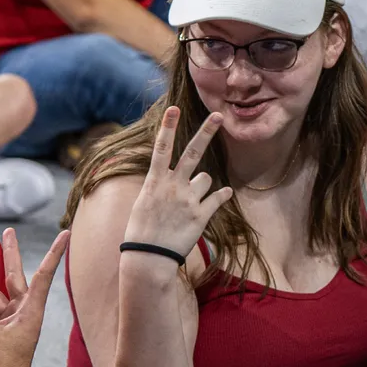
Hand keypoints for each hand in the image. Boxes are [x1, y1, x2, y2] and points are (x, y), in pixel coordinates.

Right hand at [122, 107, 232, 257]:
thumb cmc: (141, 231)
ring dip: (202, 185)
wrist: (149, 258)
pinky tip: (224, 194)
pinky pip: (218, 197)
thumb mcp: (144, 202)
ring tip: (190, 202)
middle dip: (206, 132)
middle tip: (218, 116)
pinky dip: (221, 195)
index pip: (161, 148)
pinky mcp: (201, 215)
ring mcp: (189, 200)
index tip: (173, 108)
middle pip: (192, 153)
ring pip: (206, 178)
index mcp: (155, 182)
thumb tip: (172, 175)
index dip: (167, 127)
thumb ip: (160, 185)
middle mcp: (173, 187)